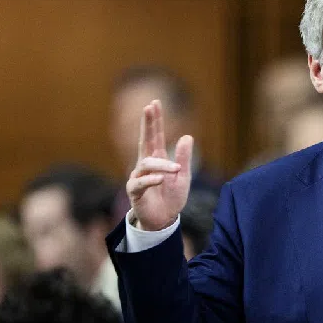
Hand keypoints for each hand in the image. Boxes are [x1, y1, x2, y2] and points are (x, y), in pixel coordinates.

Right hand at [126, 100, 192, 230]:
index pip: (155, 136)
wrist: (164, 220)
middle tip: (149, 106)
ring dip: (162, 165)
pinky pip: (141, 183)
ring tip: (175, 170)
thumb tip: (187, 136)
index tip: (154, 103)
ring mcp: (138, 177)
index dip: (155, 120)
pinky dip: (152, 179)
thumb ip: (184, 158)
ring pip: (147, 164)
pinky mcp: (135, 192)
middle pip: (145, 140)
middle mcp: (145, 165)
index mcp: (157, 158)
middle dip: (147, 123)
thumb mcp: (183, 176)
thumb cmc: (171, 197)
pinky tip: (161, 178)